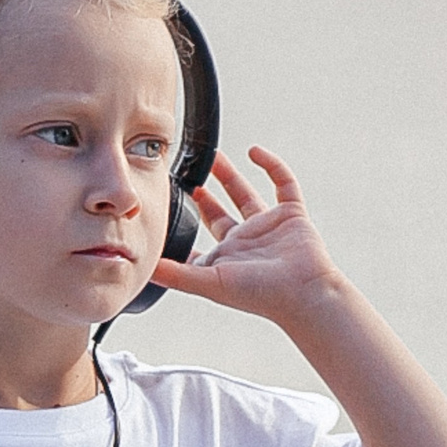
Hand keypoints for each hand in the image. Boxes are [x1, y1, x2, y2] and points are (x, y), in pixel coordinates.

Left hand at [148, 146, 346, 326]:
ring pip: (244, 194)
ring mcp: (267, 228)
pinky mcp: (291, 215)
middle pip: (217, 212)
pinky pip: (282, 184)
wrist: (303, 293)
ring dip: (229, 175)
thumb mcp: (209, 283)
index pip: (195, 241)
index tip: (162, 205)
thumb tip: (143, 270)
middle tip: (184, 174)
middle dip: (201, 194)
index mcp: (223, 259)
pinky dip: (271, 166)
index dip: (180, 225)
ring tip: (211, 156)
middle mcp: (243, 243)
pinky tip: (254, 151)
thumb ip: (176, 275)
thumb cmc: (258, 295)